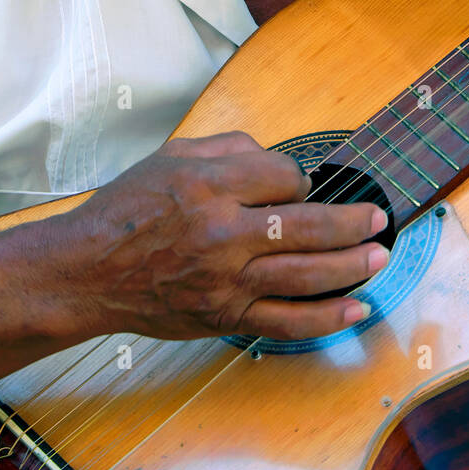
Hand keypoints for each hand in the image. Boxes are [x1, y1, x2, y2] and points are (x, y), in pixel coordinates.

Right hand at [55, 131, 388, 341]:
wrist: (87, 271)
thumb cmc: (127, 210)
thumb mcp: (171, 156)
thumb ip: (229, 148)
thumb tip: (279, 161)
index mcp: (209, 187)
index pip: (283, 177)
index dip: (301, 179)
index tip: (300, 186)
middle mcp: (221, 233)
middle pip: (306, 225)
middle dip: (352, 222)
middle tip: (379, 219)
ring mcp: (225, 281)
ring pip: (305, 275)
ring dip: (351, 266)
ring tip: (381, 256)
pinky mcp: (224, 317)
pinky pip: (286, 322)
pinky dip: (326, 318)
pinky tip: (356, 308)